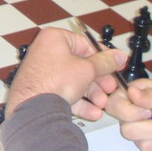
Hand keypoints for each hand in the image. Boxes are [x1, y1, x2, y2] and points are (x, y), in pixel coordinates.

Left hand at [4, 26, 125, 120]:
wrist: (34, 108)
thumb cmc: (53, 82)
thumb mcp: (87, 70)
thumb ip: (105, 63)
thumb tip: (117, 56)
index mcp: (55, 38)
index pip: (85, 44)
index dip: (103, 57)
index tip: (116, 64)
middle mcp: (46, 52)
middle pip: (80, 64)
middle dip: (98, 80)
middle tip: (110, 88)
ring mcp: (43, 71)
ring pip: (74, 81)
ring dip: (91, 93)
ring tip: (102, 103)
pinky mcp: (42, 89)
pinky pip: (65, 93)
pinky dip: (79, 102)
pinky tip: (93, 112)